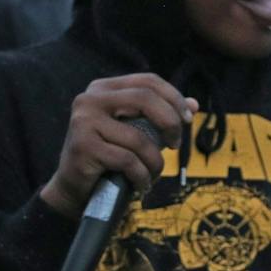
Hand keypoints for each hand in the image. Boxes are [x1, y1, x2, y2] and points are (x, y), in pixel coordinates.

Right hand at [40, 75, 196, 217]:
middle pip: (145, 99)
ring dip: (155, 161)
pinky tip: (140, 184)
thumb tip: (194, 104)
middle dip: (170, 123)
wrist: (75, 188)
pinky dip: (141, 176)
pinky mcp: (83, 147)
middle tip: (176, 144)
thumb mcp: (137, 130)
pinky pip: (128, 160)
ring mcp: (83, 122)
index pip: (148, 81)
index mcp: (103, 89)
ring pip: (139, 137)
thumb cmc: (110, 156)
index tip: (187, 119)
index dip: (174, 98)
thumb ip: (162, 115)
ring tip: (153, 173)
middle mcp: (89, 99)